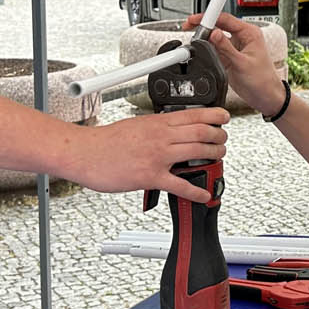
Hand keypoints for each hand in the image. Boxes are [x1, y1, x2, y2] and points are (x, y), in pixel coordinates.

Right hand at [72, 107, 229, 200]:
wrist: (84, 152)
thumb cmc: (105, 141)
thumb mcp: (135, 124)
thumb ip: (155, 127)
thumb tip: (170, 129)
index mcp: (157, 122)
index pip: (194, 114)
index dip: (215, 115)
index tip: (225, 117)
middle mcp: (160, 137)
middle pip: (202, 132)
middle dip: (219, 136)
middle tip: (224, 140)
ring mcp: (157, 156)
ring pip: (197, 153)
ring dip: (214, 156)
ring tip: (219, 158)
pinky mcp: (150, 176)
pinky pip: (180, 185)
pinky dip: (196, 191)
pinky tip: (204, 194)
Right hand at [191, 13, 286, 116]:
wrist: (265, 97)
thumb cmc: (263, 79)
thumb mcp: (242, 63)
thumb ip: (226, 48)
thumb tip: (214, 33)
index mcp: (249, 33)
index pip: (226, 19)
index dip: (209, 17)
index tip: (196, 19)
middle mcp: (242, 38)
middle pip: (218, 26)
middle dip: (203, 26)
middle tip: (188, 26)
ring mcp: (234, 47)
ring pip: (215, 38)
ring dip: (204, 39)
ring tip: (193, 40)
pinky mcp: (229, 57)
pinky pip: (214, 50)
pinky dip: (206, 50)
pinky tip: (199, 51)